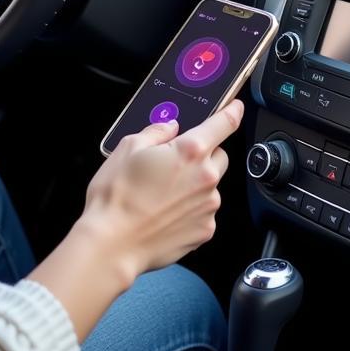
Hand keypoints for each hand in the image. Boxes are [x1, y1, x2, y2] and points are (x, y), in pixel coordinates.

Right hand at [26, 100, 241, 340]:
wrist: (114, 243)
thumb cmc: (117, 196)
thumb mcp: (127, 148)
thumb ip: (155, 132)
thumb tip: (170, 127)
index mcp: (189, 151)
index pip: (222, 124)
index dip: (231, 112)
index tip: (236, 107)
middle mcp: (206, 177)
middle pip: (219, 156)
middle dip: (203, 153)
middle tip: (174, 160)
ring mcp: (209, 206)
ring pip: (211, 185)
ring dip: (195, 183)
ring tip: (161, 192)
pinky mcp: (205, 230)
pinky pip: (204, 210)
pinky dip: (191, 207)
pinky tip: (165, 211)